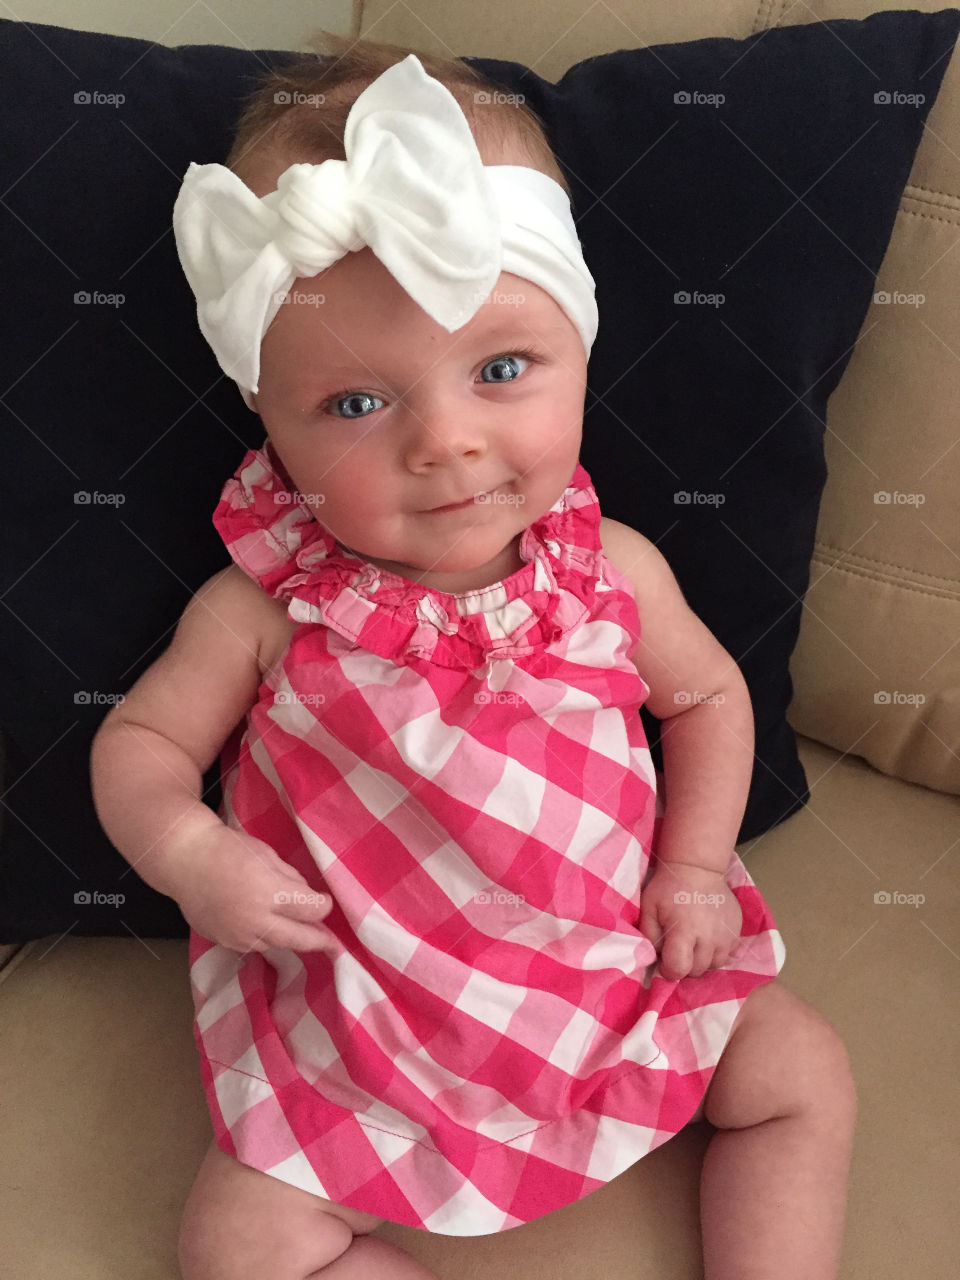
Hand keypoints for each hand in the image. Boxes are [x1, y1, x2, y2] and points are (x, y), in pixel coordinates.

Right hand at [171, 822, 337, 955]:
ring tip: (302, 935)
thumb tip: (307, 898)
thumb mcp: (268, 855)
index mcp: (269, 892)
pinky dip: (265, 940)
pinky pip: (252, 946)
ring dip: (290, 941)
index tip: (326, 903)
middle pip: (297, 939)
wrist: (185, 860)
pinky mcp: (222, 941)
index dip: (322, 907)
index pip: (310, 910)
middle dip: (318, 941)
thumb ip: (290, 879)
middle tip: (334, 945)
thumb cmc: (228, 849)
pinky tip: (270, 931)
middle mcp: (255, 919)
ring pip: (274, 946)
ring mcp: (237, 934)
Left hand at [639, 861, 742, 979]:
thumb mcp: (649, 909)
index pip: (679, 969)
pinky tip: (707, 937)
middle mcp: (709, 937)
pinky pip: (727, 954)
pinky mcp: (737, 932)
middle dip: (684, 965)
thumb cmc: (669, 888)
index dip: (669, 970)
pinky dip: (715, 952)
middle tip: (677, 949)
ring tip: (693, 944)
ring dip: (701, 961)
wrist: (698, 868)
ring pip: (714, 966)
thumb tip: (655, 961)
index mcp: (685, 931)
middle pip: (697, 971)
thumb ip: (649, 938)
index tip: (665, 961)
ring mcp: (726, 935)